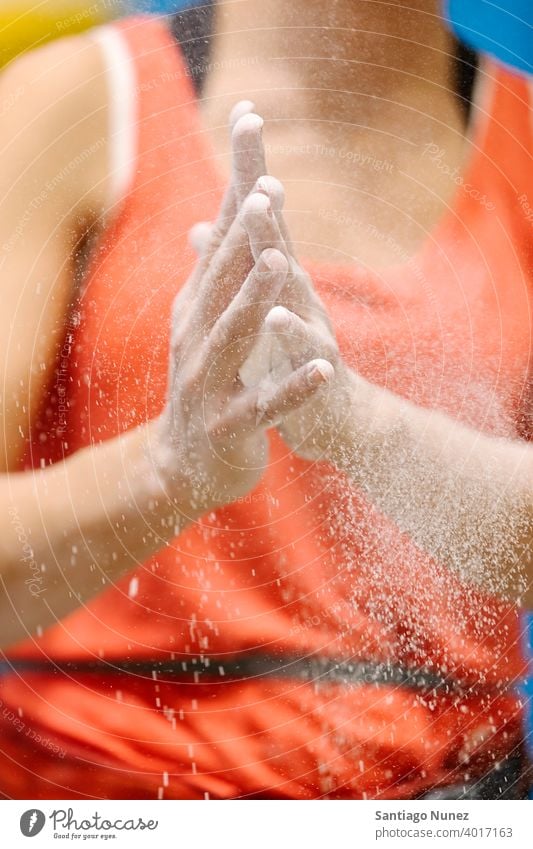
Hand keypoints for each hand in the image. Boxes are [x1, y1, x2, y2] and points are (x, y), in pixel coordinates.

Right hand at [153, 105, 331, 512]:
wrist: (185, 466)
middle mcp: (195, 338)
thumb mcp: (206, 328)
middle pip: (222, 281)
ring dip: (256, 299)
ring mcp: (208, 384)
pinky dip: (292, 386)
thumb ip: (213, 278)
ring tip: (280, 263)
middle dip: (243, 235)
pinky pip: (265, 405)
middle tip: (267, 189)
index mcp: (196, 311)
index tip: (254, 140)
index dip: (239, 198)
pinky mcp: (229, 426)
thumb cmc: (207, 386)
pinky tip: (321, 370)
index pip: (220, 247)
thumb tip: (208, 224)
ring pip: (234, 336)